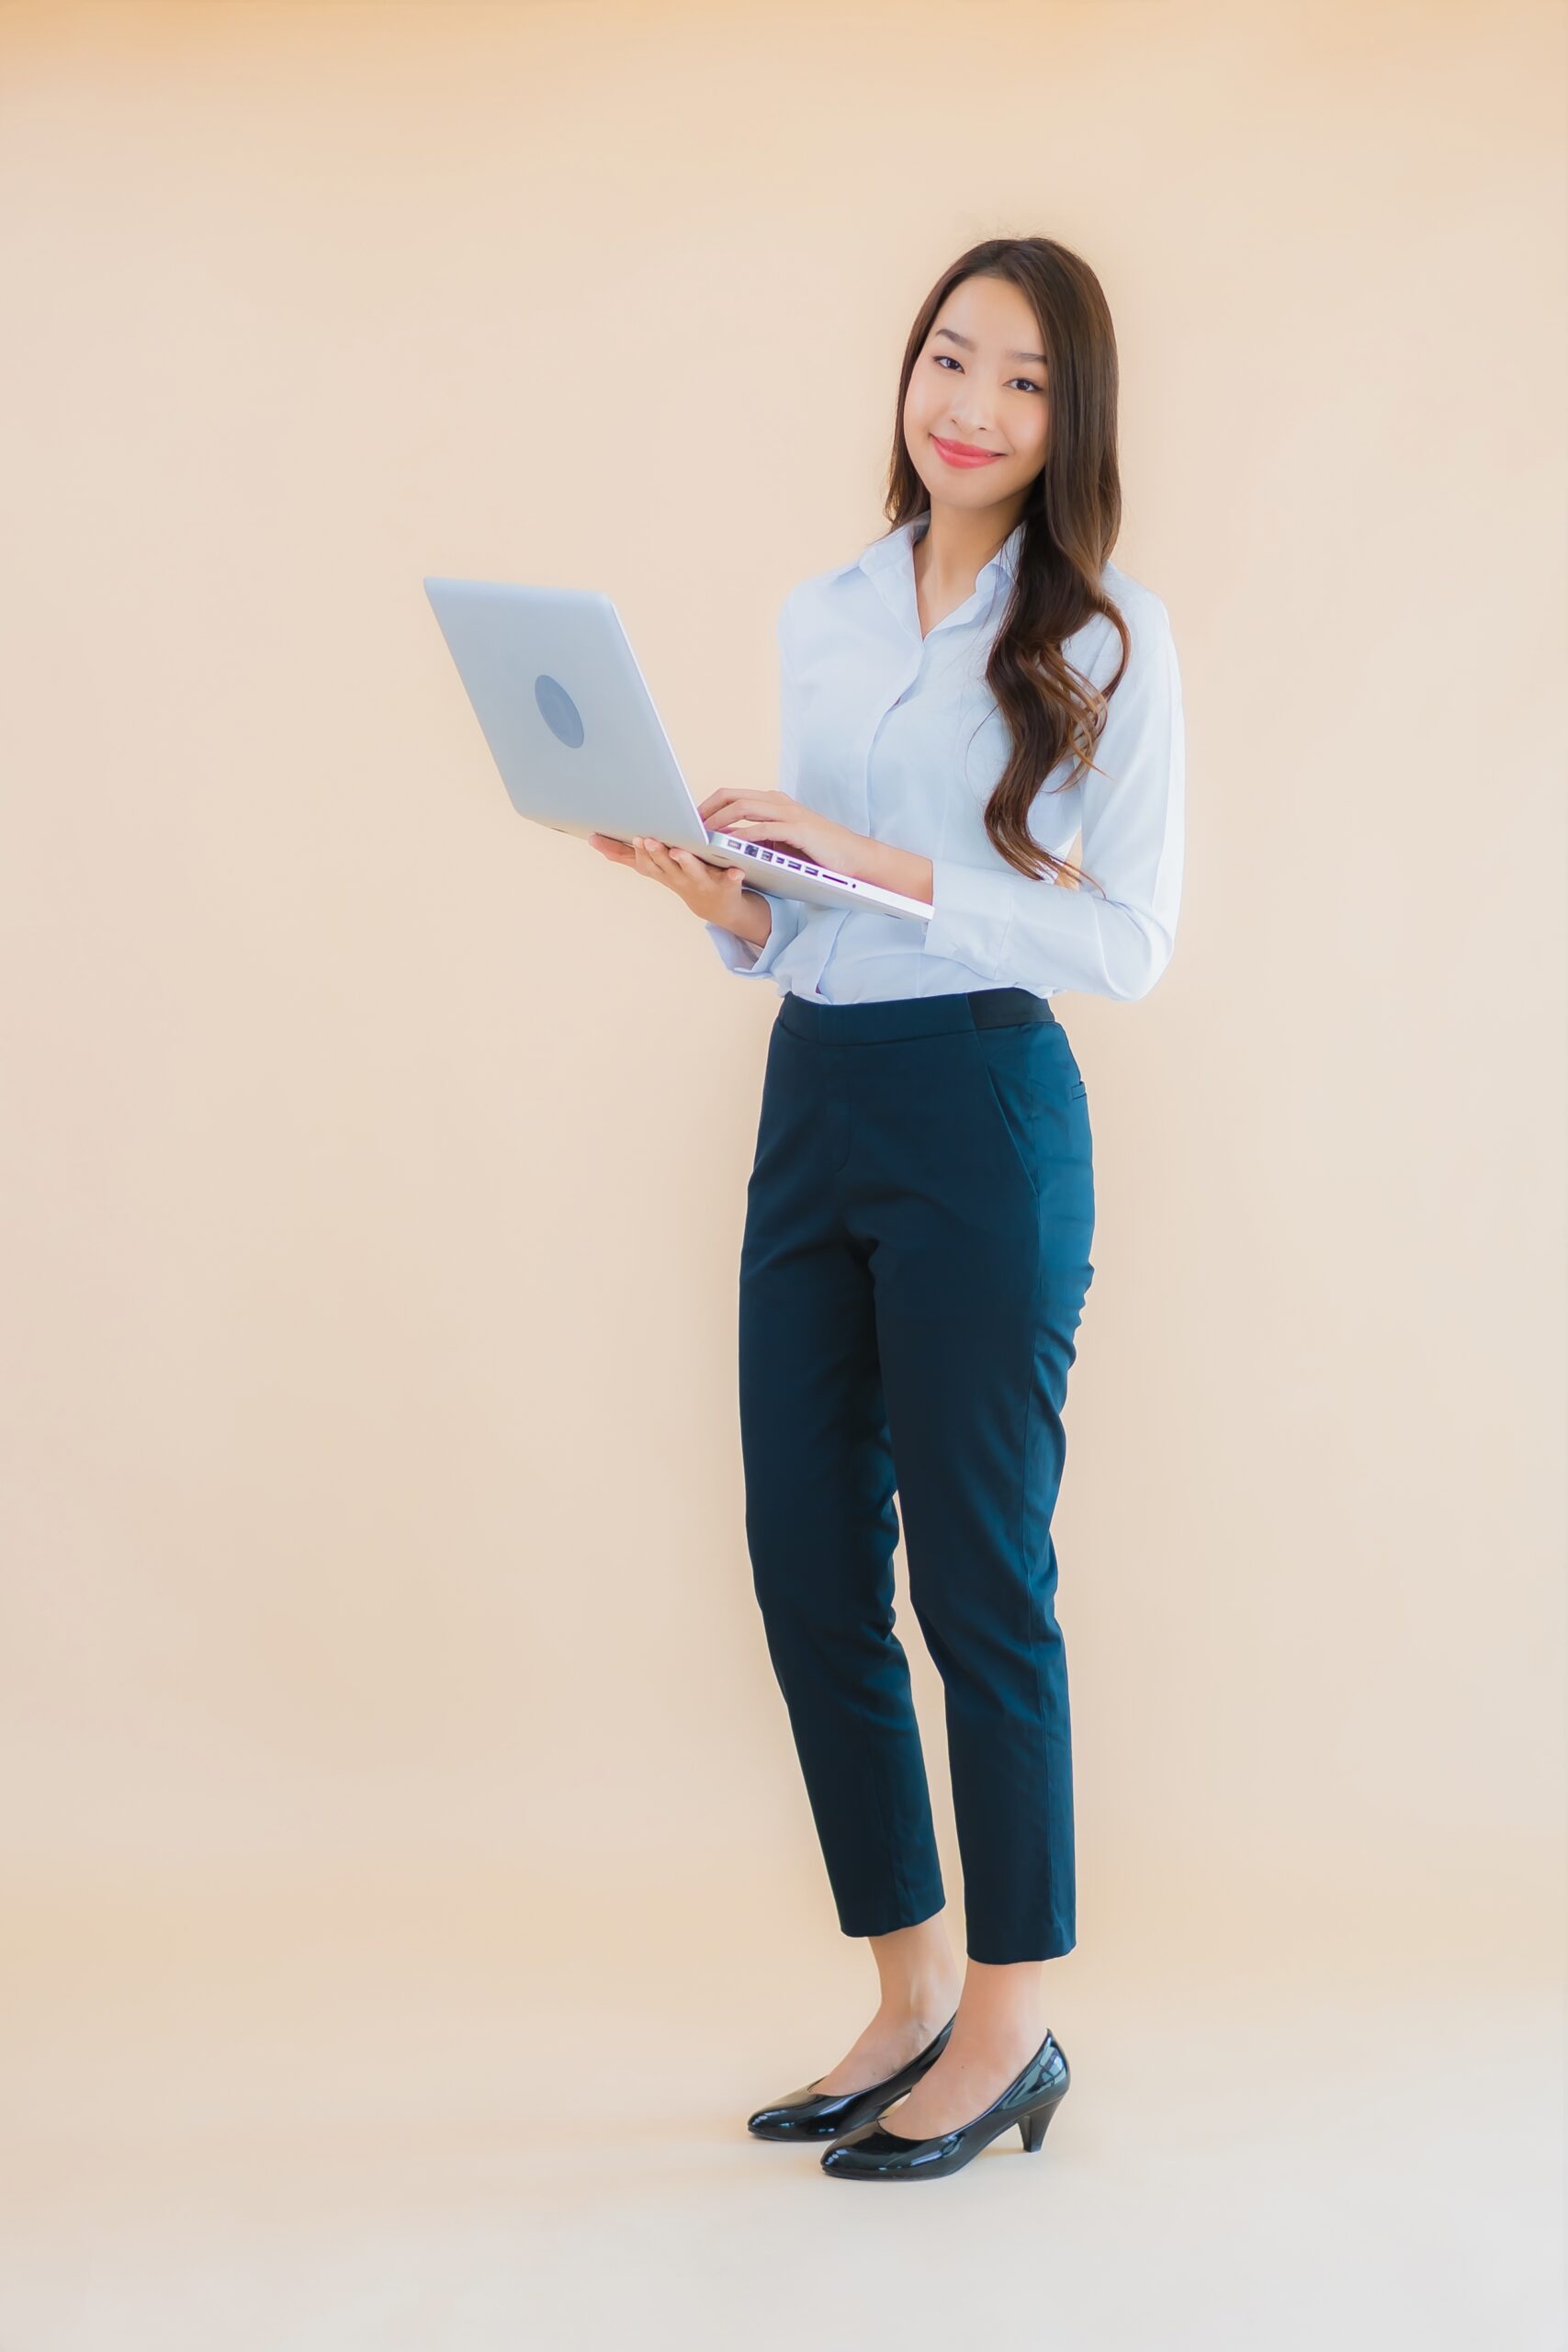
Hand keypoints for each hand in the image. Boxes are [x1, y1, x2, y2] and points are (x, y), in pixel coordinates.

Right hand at [587, 829, 754, 926]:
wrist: (717, 906)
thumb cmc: (681, 877)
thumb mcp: (651, 866)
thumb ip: (623, 854)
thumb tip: (591, 839)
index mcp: (663, 871)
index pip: (646, 862)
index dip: (639, 852)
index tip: (633, 838)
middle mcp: (679, 878)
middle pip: (665, 865)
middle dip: (656, 854)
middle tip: (649, 840)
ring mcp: (702, 883)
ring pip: (693, 872)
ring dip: (687, 863)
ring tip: (682, 852)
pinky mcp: (726, 885)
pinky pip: (729, 881)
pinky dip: (732, 876)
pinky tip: (736, 870)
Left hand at [696, 788, 873, 879]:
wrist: (853, 858)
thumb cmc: (815, 853)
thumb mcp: (780, 843)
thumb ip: (756, 838)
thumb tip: (725, 844)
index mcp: (772, 803)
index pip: (732, 795)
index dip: (707, 806)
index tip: (687, 822)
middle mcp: (777, 802)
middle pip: (732, 796)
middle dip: (706, 810)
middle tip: (686, 828)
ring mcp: (788, 814)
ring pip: (744, 808)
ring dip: (719, 821)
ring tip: (700, 836)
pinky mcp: (799, 830)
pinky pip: (765, 829)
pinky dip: (744, 835)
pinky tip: (729, 846)